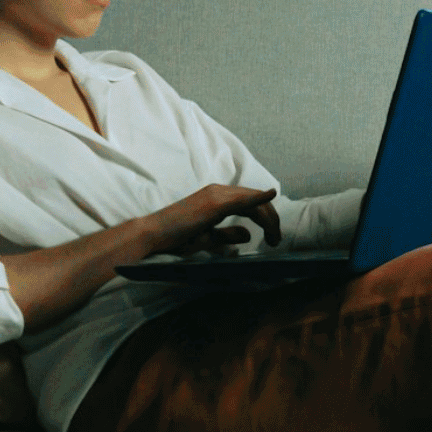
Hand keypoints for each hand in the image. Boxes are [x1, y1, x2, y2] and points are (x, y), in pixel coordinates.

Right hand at [149, 184, 280, 255]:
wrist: (154, 235)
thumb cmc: (176, 237)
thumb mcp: (208, 237)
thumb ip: (228, 234)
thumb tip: (248, 234)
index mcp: (218, 198)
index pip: (251, 204)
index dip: (267, 219)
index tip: (273, 237)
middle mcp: (219, 191)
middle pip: (257, 202)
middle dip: (272, 220)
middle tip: (277, 241)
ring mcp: (217, 195)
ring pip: (254, 203)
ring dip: (269, 220)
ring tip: (275, 239)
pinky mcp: (214, 203)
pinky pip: (242, 199)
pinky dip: (258, 197)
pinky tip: (271, 196)